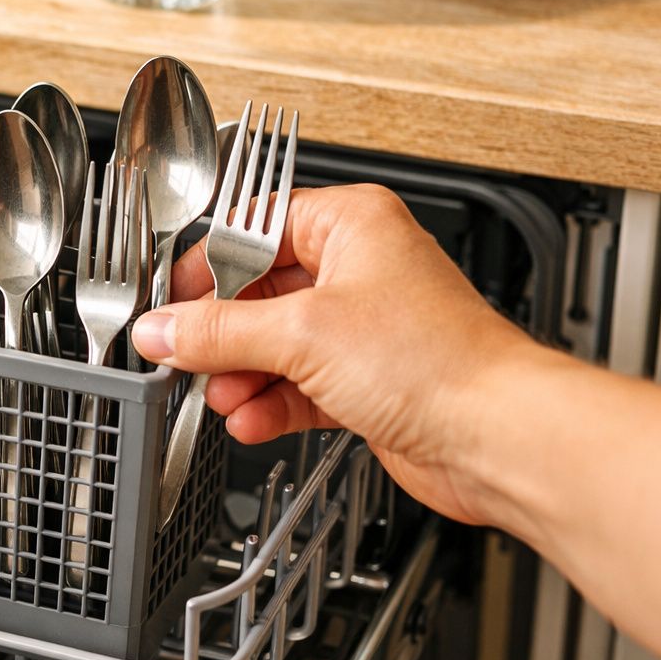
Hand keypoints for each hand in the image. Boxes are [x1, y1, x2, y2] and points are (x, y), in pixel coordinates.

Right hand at [130, 183, 536, 526]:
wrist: (499, 436)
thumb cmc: (439, 360)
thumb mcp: (301, 333)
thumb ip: (218, 332)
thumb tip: (161, 329)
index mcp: (351, 224)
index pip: (252, 229)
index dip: (207, 268)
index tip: (171, 303)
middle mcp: (359, 270)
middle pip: (259, 292)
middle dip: (222, 334)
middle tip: (185, 355)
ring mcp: (364, 329)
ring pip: (276, 344)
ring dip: (242, 375)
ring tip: (221, 396)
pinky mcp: (368, 382)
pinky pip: (299, 385)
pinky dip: (271, 403)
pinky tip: (251, 420)